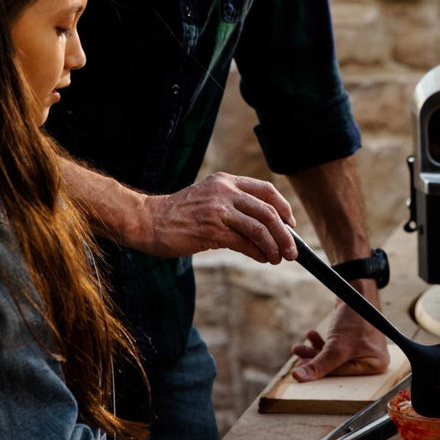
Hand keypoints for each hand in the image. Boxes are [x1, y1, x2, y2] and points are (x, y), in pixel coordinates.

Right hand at [139, 172, 296, 263]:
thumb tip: (269, 229)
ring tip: (279, 258)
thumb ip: (236, 206)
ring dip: (274, 246)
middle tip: (292, 251)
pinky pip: (244, 243)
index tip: (291, 225)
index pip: (267, 191)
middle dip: (285, 234)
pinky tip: (262, 258)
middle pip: (268, 212)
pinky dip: (258, 253)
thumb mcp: (211, 199)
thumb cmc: (181, 214)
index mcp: (226, 181)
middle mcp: (224, 192)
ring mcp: (218, 210)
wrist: (147, 221)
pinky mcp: (211, 230)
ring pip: (259, 228)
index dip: (284, 208)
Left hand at [291, 283, 390, 380]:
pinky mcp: (354, 340)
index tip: (300, 373)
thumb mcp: (336, 346)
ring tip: (298, 347)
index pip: (343, 376)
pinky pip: (335, 348)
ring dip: (314, 353)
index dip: (320, 375)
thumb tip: (298, 377)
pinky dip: (322, 344)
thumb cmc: (356, 317)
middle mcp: (372, 359)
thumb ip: (318, 365)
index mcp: (375, 365)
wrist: (356, 291)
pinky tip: (311, 336)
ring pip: (333, 358)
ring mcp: (363, 349)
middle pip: (337, 368)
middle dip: (315, 362)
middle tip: (297, 361)